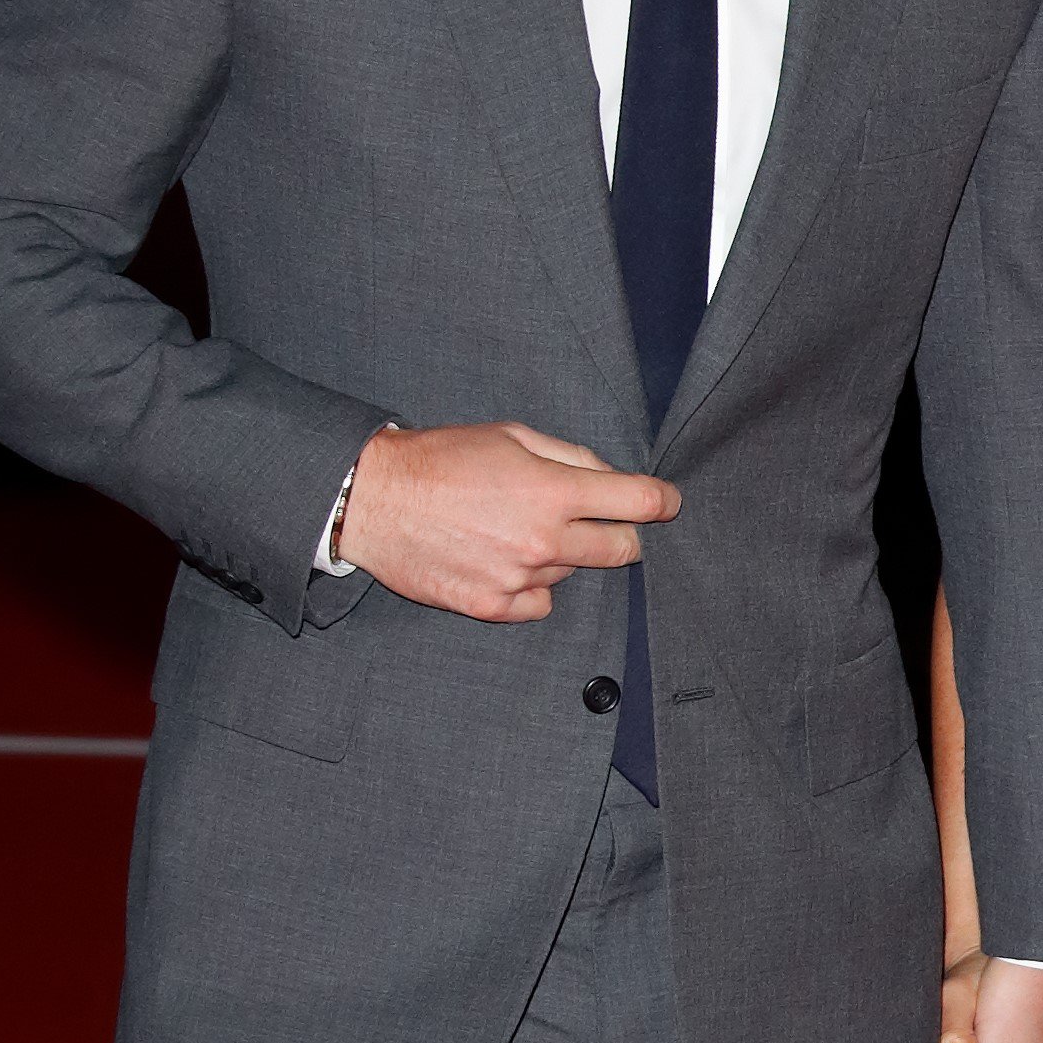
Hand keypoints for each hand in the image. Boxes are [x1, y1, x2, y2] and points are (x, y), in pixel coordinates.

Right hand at [336, 422, 677, 622]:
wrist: (374, 500)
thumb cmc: (443, 458)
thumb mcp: (513, 435)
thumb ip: (571, 456)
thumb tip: (610, 476)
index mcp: (553, 491)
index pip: (639, 503)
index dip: (663, 502)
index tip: (668, 503)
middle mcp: (542, 540)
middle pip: (623, 550)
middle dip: (625, 533)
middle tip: (604, 519)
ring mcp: (517, 579)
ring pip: (573, 571)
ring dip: (563, 552)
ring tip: (518, 527)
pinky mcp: (490, 607)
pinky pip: (540, 603)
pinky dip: (533, 585)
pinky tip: (504, 559)